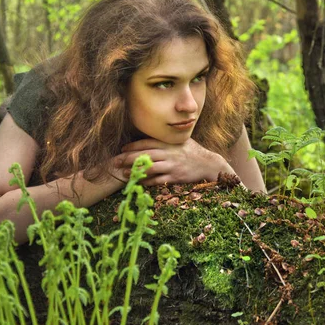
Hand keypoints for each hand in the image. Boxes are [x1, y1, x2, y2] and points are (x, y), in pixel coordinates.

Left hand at [114, 138, 231, 185]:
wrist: (209, 164)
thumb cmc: (193, 152)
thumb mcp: (181, 141)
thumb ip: (167, 140)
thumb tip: (152, 140)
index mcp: (168, 143)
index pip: (146, 143)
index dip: (132, 146)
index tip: (122, 149)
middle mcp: (168, 153)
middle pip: (143, 155)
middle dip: (127, 159)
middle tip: (115, 162)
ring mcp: (171, 165)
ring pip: (148, 168)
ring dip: (134, 172)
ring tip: (124, 175)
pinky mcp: (175, 177)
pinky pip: (158, 180)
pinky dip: (147, 182)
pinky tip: (139, 184)